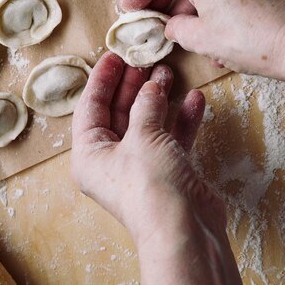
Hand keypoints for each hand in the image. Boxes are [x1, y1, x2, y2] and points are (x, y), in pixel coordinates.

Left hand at [71, 52, 241, 284]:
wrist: (184, 228)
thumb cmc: (150, 185)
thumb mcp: (142, 136)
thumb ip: (146, 105)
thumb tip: (152, 85)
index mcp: (90, 154)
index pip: (90, 108)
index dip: (102, 79)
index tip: (114, 56)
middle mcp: (113, 160)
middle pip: (119, 113)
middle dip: (133, 86)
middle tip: (144, 60)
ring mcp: (142, 166)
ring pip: (148, 123)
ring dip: (159, 98)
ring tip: (169, 72)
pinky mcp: (170, 171)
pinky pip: (173, 138)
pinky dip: (182, 119)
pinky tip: (194, 99)